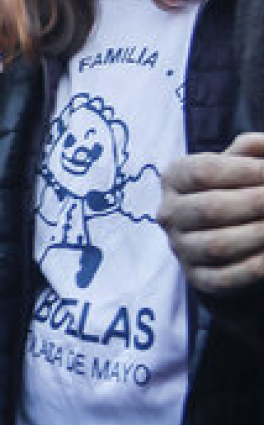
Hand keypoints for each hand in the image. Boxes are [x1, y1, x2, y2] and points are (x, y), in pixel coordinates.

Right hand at [159, 132, 263, 293]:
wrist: (234, 231)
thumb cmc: (240, 189)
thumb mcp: (240, 164)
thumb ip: (251, 149)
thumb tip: (263, 146)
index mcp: (174, 179)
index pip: (202, 172)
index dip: (243, 171)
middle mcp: (169, 214)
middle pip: (209, 209)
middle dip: (255, 203)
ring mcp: (181, 248)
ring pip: (217, 245)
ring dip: (258, 235)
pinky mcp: (197, 278)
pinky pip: (224, 278)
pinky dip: (254, 268)